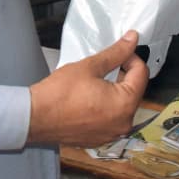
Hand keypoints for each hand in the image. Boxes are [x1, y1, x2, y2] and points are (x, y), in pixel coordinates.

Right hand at [27, 30, 147, 146]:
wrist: (37, 117)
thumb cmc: (62, 91)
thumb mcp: (90, 66)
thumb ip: (115, 53)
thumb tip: (132, 39)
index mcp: (125, 105)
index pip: (141, 74)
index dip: (130, 58)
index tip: (116, 52)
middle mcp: (124, 124)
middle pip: (133, 91)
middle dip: (122, 75)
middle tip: (102, 65)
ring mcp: (112, 134)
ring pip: (121, 105)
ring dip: (113, 90)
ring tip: (93, 81)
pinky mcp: (100, 139)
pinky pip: (110, 118)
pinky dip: (104, 106)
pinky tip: (87, 98)